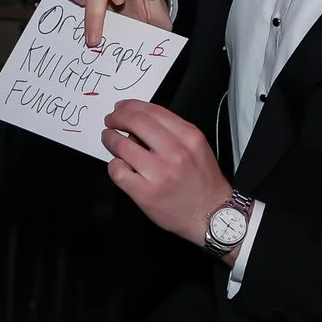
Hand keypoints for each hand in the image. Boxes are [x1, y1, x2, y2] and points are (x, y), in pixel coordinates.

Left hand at [102, 99, 232, 249]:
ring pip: (122, 145)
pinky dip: (114, 165)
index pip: (153, 111)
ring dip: (110, 138)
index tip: (121, 108)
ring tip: (109, 139)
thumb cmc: (203, 182)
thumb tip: (138, 122)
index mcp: (189, 137)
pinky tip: (119, 165)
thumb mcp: (196, 148)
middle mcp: (175, 152)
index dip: (131, 106)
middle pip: (136, 122)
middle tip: (110, 120)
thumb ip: (172, 132)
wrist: (212, 215)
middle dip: (117, 117)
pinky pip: (118, 171)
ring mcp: (159, 173)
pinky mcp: (146, 193)